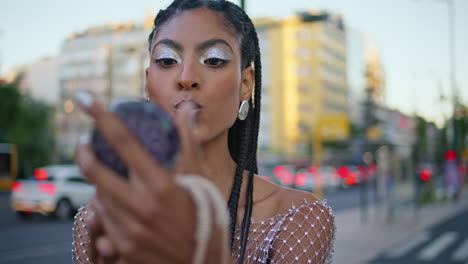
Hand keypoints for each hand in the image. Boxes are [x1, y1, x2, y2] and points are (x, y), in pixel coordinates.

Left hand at [75, 91, 221, 263]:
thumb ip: (188, 142)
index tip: (85, 99)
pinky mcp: (123, 248)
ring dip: (100, 185)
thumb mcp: (200, 178)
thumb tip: (186, 109)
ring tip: (113, 180)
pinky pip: (102, 222)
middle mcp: (142, 206)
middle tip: (86, 144)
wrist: (204, 262)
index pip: (124, 142)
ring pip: (97, 198)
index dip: (101, 116)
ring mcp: (129, 230)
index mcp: (162, 185)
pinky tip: (117, 208)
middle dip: (85, 152)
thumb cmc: (204, 215)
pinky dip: (106, 210)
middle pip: (95, 170)